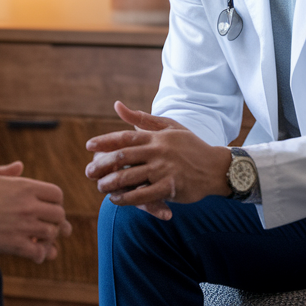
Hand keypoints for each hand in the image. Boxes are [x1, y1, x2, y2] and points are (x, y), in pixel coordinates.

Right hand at [0, 173, 72, 263]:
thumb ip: (6, 172)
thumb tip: (19, 166)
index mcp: (24, 186)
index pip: (56, 194)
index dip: (55, 203)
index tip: (48, 208)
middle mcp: (28, 204)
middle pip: (58, 214)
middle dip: (55, 222)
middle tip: (48, 227)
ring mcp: (23, 225)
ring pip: (51, 234)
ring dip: (48, 239)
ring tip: (40, 241)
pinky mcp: (14, 244)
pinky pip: (38, 252)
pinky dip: (40, 255)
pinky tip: (34, 254)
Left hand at [85, 101, 231, 219]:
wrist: (217, 167)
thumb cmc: (191, 146)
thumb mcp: (169, 127)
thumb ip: (143, 118)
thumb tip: (117, 106)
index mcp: (156, 137)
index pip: (125, 137)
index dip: (104, 141)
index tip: (89, 146)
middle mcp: (158, 151)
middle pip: (122, 157)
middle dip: (102, 165)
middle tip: (88, 172)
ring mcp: (164, 170)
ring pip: (129, 177)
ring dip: (111, 183)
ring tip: (100, 187)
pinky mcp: (170, 187)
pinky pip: (143, 195)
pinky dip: (127, 198)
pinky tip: (117, 200)